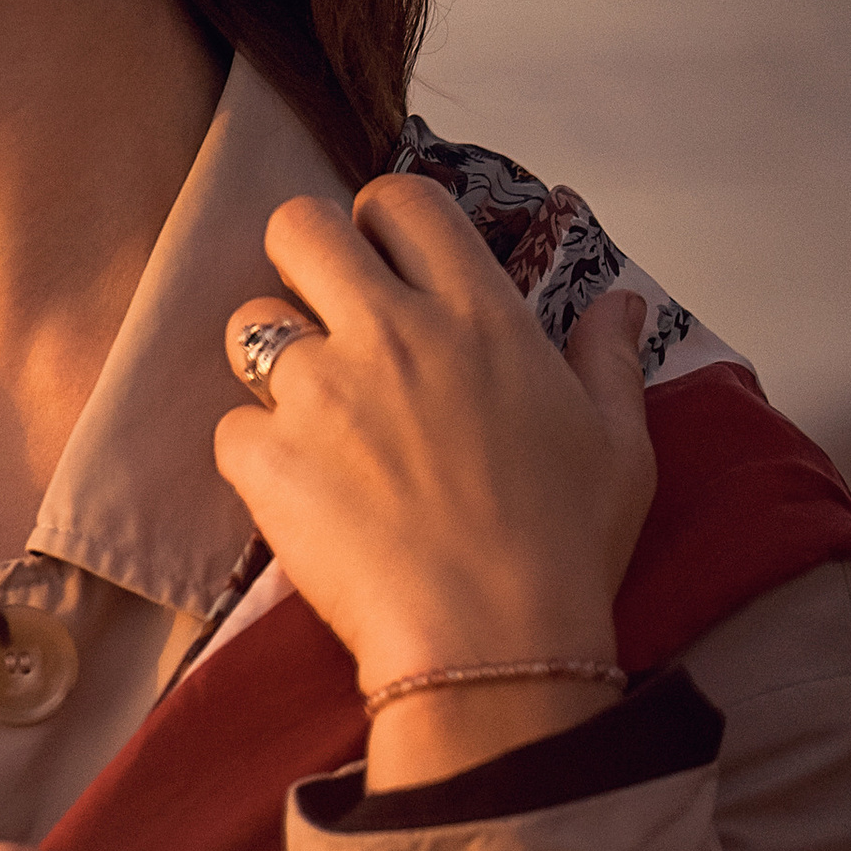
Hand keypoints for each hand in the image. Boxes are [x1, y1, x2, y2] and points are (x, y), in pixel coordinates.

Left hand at [214, 178, 654, 783]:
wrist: (492, 649)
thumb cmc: (564, 550)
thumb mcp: (620, 445)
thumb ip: (609, 358)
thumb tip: (619, 302)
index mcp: (478, 316)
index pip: (403, 200)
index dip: (383, 220)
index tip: (387, 260)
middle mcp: (393, 332)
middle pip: (298, 225)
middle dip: (301, 258)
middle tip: (324, 313)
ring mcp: (321, 391)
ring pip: (248, 321)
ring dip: (269, 357)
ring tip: (309, 413)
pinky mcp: (266, 457)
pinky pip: (230, 426)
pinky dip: (254, 455)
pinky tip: (299, 493)